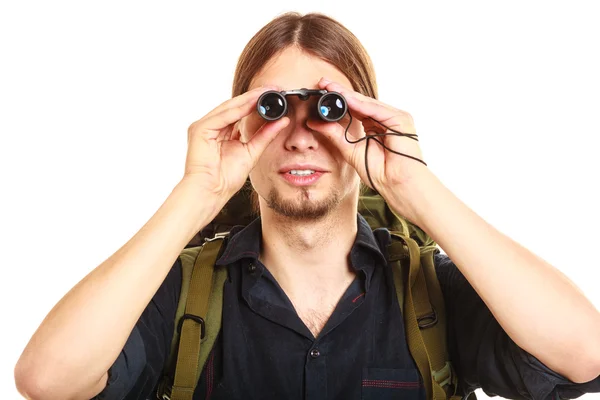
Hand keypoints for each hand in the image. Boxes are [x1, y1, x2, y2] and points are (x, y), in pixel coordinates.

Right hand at [183, 86, 289, 198]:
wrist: (211, 192)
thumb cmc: (225, 178)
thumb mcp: (251, 152)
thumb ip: (265, 135)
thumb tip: (283, 121)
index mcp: (221, 132)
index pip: (240, 112)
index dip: (257, 103)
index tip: (275, 95)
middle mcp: (211, 127)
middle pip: (234, 107)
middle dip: (254, 97)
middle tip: (273, 88)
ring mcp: (203, 127)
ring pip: (229, 108)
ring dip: (247, 99)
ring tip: (265, 92)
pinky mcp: (199, 129)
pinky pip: (221, 116)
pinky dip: (237, 109)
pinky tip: (251, 103)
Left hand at [306, 77, 427, 196]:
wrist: (398, 184)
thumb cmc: (381, 173)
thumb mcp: (350, 150)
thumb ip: (334, 135)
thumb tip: (314, 122)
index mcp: (376, 126)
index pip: (355, 109)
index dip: (338, 101)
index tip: (321, 92)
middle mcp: (385, 119)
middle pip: (360, 102)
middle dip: (340, 92)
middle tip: (322, 82)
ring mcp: (394, 118)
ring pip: (366, 103)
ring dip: (346, 94)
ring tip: (329, 86)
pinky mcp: (400, 119)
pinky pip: (375, 109)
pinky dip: (359, 103)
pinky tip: (344, 97)